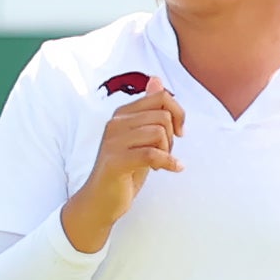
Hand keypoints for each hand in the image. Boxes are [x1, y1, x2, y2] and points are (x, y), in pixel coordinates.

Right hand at [59, 80, 186, 253]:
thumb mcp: (140, 137)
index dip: (178, 113)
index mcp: (122, 114)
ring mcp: (113, 141)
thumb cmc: (124, 169)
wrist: (101, 200)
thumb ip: (149, 110)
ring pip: (158, 133)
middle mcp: (115, 123)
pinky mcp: (116, 161)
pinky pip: (151, 154)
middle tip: (165, 154)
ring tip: (161, 163)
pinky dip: (168, 163)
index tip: (179, 132)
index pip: (160, 96)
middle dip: (172, 137)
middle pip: (162, 116)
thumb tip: (155, 79)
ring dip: (167, 151)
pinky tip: (173, 169)